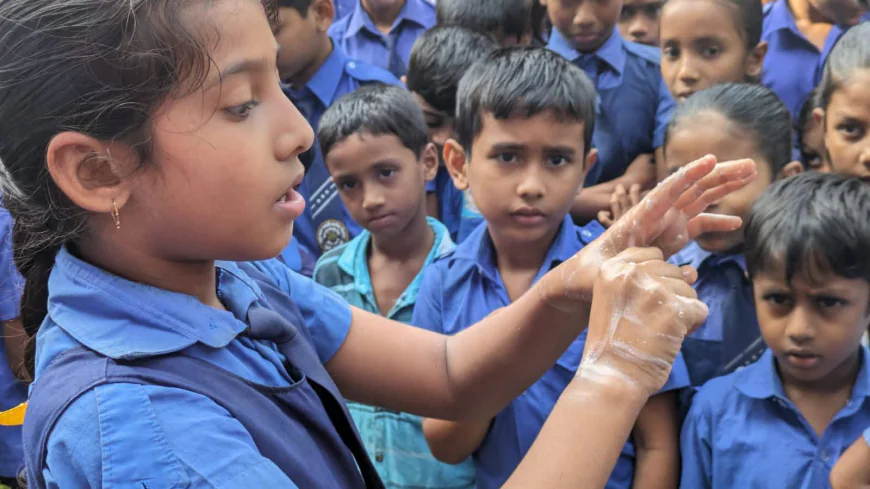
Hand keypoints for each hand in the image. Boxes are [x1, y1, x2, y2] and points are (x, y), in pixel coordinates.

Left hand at [540, 155, 755, 309]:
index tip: (711, 160)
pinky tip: (738, 222)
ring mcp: (665, 223)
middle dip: (720, 175)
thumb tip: (654, 268)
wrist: (586, 278)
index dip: (688, 175)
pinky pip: (698, 225)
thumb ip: (625, 269)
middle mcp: (656, 214)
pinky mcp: (671, 237)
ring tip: (752, 175)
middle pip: (691, 188)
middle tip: (751, 165)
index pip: (666, 191)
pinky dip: (716, 222)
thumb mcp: (605, 271)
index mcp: (639, 217)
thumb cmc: (591, 274)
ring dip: (725, 188)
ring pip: (699, 200)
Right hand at [578, 248, 705, 396]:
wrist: (612, 376)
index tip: (639, 304)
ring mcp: (654, 291)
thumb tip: (693, 270)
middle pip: (672, 271)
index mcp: (611, 268)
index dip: (654, 280)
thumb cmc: (613, 341)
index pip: (652, 256)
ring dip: (681, 311)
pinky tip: (671, 338)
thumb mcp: (613, 298)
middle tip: (649, 322)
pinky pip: (700, 309)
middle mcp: (631, 273)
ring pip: (688, 288)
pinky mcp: (674, 310)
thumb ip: (645, 279)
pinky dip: (692, 326)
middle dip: (669, 296)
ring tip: (658, 331)